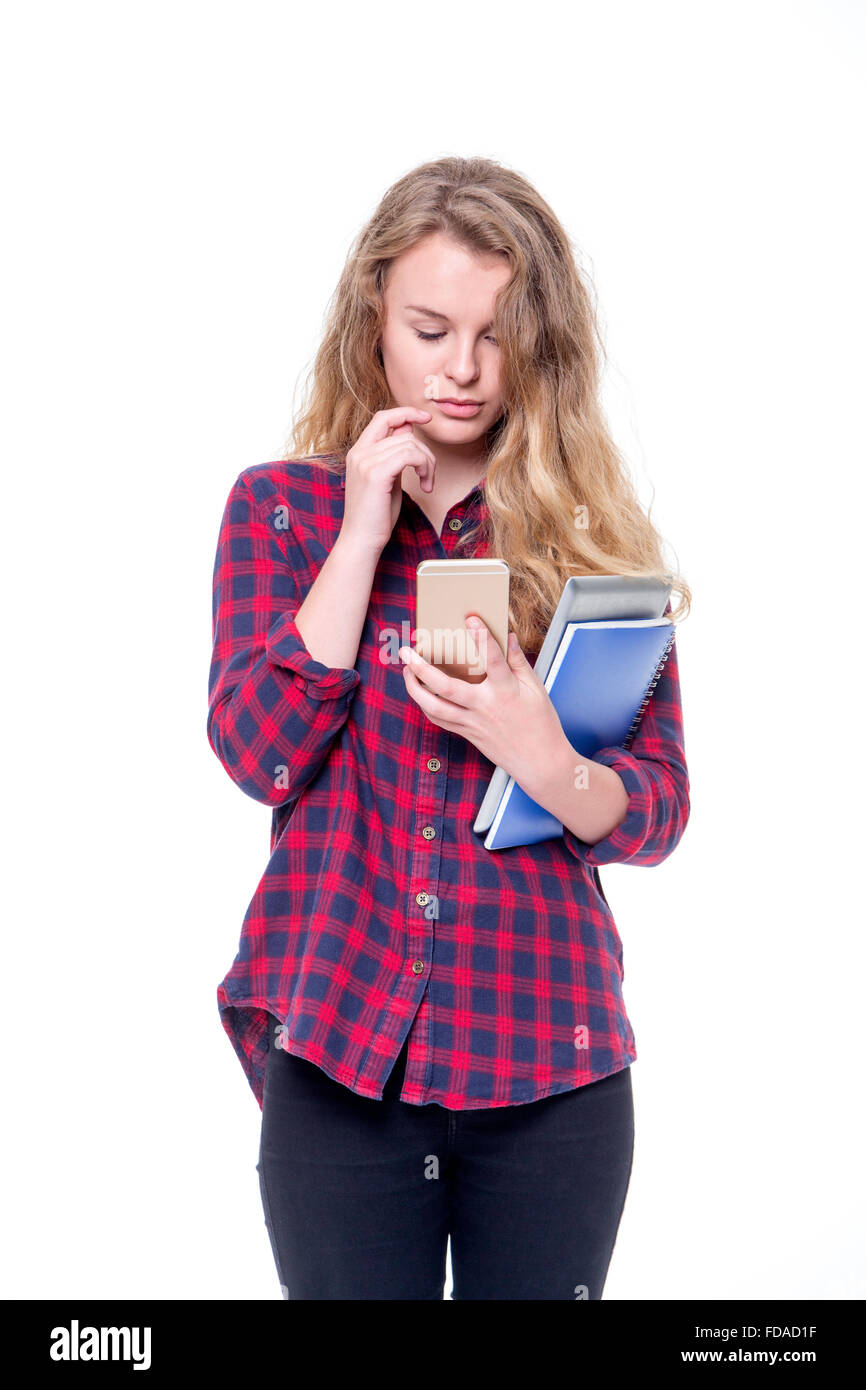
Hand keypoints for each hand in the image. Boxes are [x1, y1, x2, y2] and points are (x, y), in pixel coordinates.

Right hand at [341, 406, 436, 552]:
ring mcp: (366, 462)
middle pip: (404, 433)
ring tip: (427, 482)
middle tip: (429, 473)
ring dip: (427, 463)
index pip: (383, 418)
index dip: (406, 413)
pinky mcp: (376, 474)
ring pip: (410, 444)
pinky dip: (424, 467)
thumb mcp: (388, 478)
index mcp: (359, 452)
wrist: (361, 540)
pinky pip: (410, 455)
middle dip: (425, 450)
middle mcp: (359, 453)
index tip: (426, 418)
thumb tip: (408, 430)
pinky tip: (425, 485)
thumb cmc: (376, 515)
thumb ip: (395, 454)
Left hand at [398, 616, 567, 795]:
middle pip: (446, 687)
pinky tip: (420, 692)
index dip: (482, 638)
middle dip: (422, 668)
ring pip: (435, 707)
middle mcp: (485, 706)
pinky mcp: (468, 734)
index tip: (471, 619)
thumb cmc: (541, 724)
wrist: (539, 762)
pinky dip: (426, 706)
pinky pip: (440, 720)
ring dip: (415, 688)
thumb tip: (509, 637)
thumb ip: (518, 662)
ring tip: (406, 670)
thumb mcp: (536, 689)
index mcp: (506, 691)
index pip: (493, 660)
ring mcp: (473, 722)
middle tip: (407, 651)